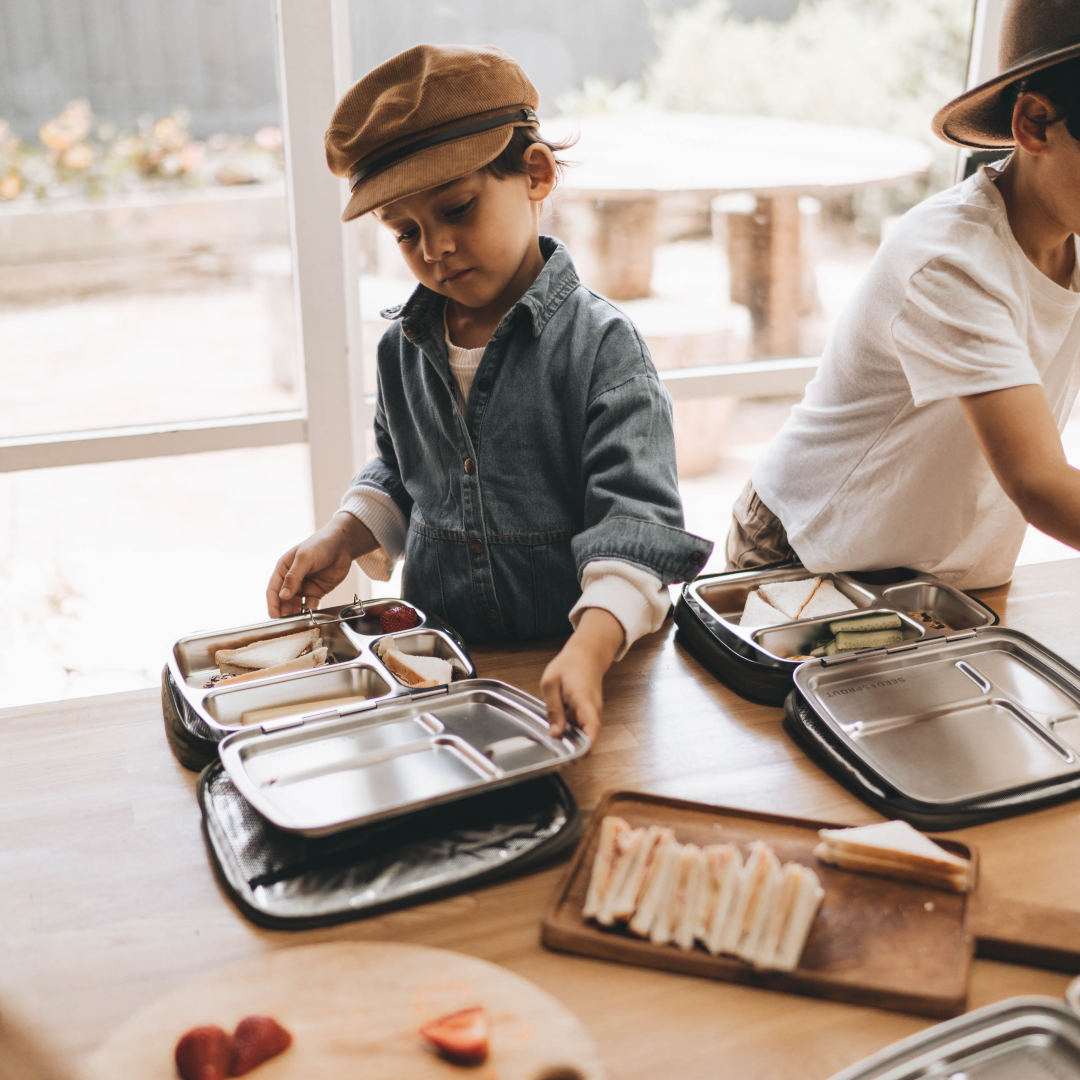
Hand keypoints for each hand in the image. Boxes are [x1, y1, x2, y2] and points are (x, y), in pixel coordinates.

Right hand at [266, 513, 376, 616]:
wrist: (343, 544)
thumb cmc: (320, 544)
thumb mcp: (304, 558)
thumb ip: (293, 577)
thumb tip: (283, 596)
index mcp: (284, 568)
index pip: (273, 589)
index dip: (272, 603)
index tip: (274, 616)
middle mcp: (292, 579)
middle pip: (283, 599)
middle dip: (283, 611)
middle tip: (286, 622)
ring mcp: (304, 586)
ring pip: (295, 604)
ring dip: (295, 613)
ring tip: (297, 621)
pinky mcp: (317, 591)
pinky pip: (310, 604)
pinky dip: (309, 611)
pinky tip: (310, 616)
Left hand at [539, 608, 624, 745]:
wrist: (586, 655)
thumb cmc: (569, 665)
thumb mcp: (551, 684)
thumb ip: (553, 710)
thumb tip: (555, 734)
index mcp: (584, 701)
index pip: (591, 729)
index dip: (584, 748)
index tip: (571, 758)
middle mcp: (593, 710)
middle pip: (588, 738)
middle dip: (573, 749)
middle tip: (552, 752)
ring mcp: (593, 713)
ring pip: (585, 735)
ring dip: (571, 740)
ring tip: (552, 737)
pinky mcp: (589, 714)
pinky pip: (582, 729)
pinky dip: (571, 732)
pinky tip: (557, 727)